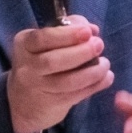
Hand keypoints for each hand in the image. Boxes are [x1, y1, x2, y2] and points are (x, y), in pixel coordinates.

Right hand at [6, 16, 112, 132]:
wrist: (25, 100)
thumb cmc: (42, 60)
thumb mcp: (47, 41)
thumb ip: (69, 29)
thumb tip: (92, 29)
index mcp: (24, 44)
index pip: (43, 38)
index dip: (67, 35)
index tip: (88, 32)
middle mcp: (27, 67)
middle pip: (53, 61)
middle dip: (81, 52)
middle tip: (99, 45)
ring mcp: (38, 88)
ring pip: (67, 81)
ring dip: (92, 72)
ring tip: (105, 64)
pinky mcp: (52, 104)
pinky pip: (77, 95)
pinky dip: (95, 86)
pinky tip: (107, 77)